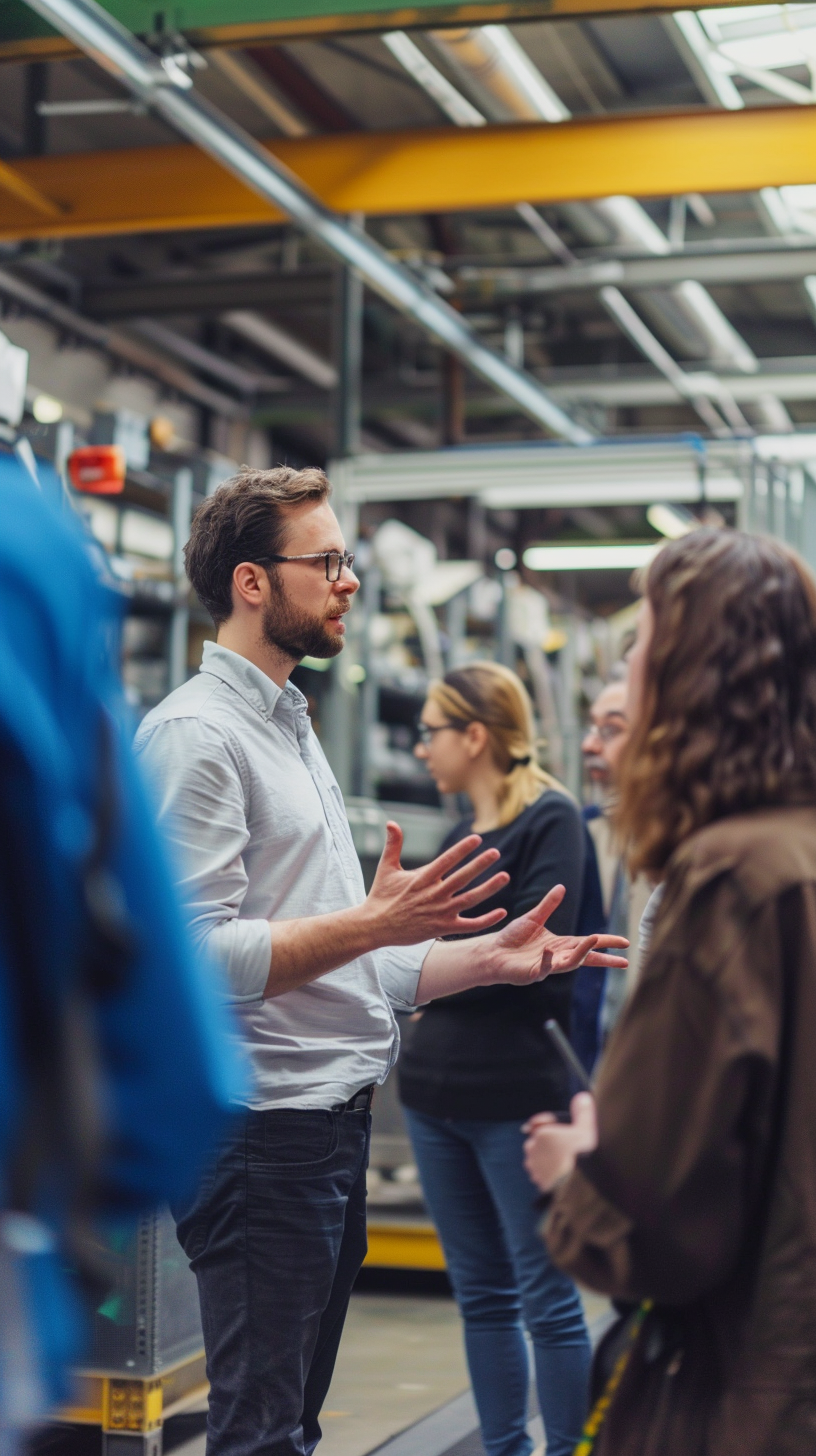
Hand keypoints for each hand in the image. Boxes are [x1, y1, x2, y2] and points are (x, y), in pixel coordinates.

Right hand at [365, 822, 509, 946]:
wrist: (374, 927)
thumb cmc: (381, 896)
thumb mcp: (386, 868)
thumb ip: (393, 845)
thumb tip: (391, 822)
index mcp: (422, 878)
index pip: (446, 860)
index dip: (462, 849)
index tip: (477, 839)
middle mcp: (433, 894)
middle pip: (462, 877)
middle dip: (480, 864)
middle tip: (496, 852)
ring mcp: (439, 912)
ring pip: (470, 899)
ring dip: (489, 888)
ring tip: (505, 876)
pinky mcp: (442, 928)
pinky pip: (469, 925)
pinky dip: (486, 920)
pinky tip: (502, 912)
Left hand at [483, 883, 628, 986]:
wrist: (492, 951)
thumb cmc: (513, 937)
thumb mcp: (533, 918)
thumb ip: (548, 905)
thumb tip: (562, 887)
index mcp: (561, 944)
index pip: (588, 943)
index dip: (606, 943)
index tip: (624, 942)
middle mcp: (557, 957)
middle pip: (586, 958)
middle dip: (604, 958)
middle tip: (624, 961)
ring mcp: (546, 967)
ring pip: (569, 964)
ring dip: (581, 954)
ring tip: (592, 940)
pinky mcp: (532, 974)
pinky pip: (542, 969)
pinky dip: (546, 961)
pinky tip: (548, 952)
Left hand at [523, 1093, 597, 1191]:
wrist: (579, 1187)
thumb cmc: (582, 1156)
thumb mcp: (587, 1129)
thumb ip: (583, 1111)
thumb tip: (582, 1097)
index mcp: (541, 1134)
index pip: (539, 1124)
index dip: (550, 1124)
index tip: (563, 1130)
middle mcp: (533, 1149)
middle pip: (538, 1141)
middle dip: (548, 1143)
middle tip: (565, 1147)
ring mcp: (534, 1167)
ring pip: (538, 1158)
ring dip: (547, 1158)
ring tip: (564, 1162)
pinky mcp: (537, 1182)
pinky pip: (541, 1174)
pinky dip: (548, 1173)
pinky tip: (561, 1174)